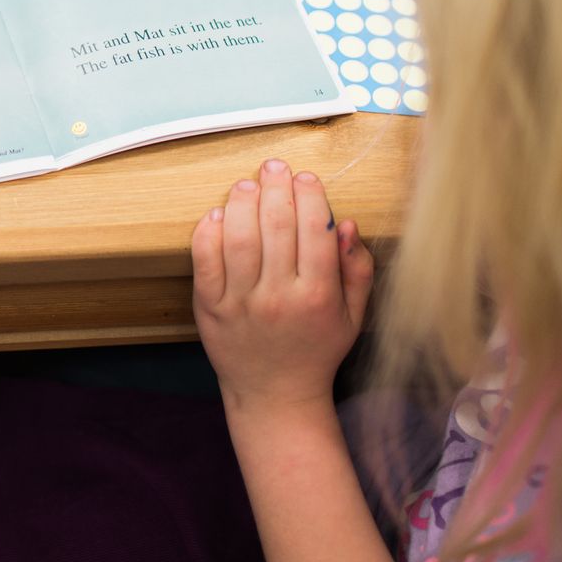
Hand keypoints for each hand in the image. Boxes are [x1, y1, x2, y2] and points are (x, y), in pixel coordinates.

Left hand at [191, 159, 373, 415]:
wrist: (275, 394)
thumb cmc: (317, 348)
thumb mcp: (353, 315)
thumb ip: (356, 269)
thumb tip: (345, 223)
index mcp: (318, 297)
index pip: (314, 232)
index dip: (310, 196)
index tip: (305, 177)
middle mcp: (278, 298)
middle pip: (276, 227)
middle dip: (276, 188)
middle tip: (274, 167)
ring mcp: (241, 303)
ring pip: (239, 239)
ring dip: (242, 202)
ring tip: (247, 184)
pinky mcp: (210, 308)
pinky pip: (205, 261)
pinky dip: (209, 232)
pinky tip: (218, 214)